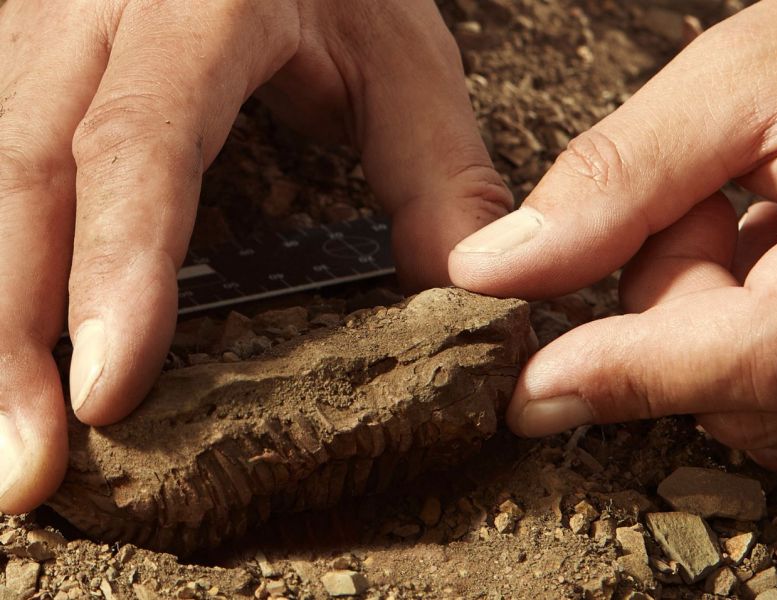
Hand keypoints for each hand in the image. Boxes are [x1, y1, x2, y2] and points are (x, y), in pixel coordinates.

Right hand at [0, 0, 509, 512]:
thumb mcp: (398, 59)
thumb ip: (436, 175)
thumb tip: (465, 294)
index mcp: (197, 6)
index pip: (141, 141)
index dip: (118, 268)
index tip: (108, 392)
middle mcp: (91, 16)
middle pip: (22, 175)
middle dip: (12, 334)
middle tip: (22, 472)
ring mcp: (38, 35)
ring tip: (4, 445)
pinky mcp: (21, 65)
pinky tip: (6, 353)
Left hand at [450, 0, 776, 472]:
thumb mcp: (746, 83)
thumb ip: (620, 177)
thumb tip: (497, 267)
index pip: (759, 358)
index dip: (632, 375)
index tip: (528, 396)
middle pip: (728, 384)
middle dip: (672, 293)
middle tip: (705, 203)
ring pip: (738, 392)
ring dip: (704, 305)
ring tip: (757, 217)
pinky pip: (765, 383)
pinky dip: (733, 320)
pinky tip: (770, 252)